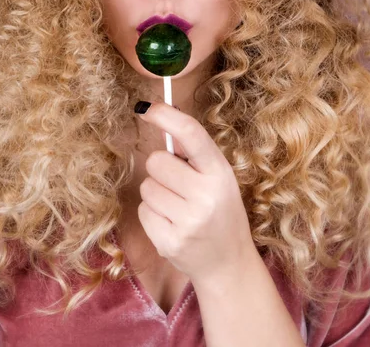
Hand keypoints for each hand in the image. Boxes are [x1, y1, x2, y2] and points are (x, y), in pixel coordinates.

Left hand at [135, 101, 255, 282]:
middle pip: (156, 161)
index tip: (146, 108)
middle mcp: (207, 196)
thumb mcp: (216, 176)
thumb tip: (160, 117)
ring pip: (146, 186)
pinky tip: (171, 223)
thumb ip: (192, 152)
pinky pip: (142, 210)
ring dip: (156, 193)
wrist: (227, 262)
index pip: (191, 134)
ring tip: (178, 208)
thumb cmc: (219, 210)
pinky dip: (152, 214)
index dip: (166, 116)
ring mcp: (188, 222)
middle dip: (161, 169)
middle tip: (178, 185)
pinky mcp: (169, 242)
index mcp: (220, 172)